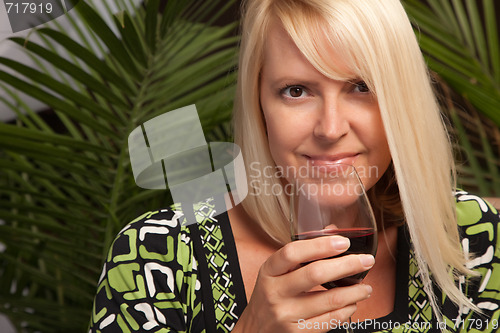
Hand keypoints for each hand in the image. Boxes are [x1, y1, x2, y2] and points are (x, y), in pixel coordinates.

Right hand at [232, 236, 373, 332]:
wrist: (255, 329)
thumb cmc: (270, 294)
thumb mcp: (276, 271)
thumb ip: (302, 252)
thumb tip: (332, 232)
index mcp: (269, 271)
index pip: (293, 253)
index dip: (320, 245)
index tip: (343, 242)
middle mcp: (275, 292)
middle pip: (315, 274)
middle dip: (347, 265)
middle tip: (366, 261)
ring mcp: (286, 314)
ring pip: (329, 300)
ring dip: (354, 291)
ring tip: (365, 286)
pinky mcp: (297, 332)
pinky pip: (330, 320)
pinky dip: (347, 310)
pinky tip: (352, 303)